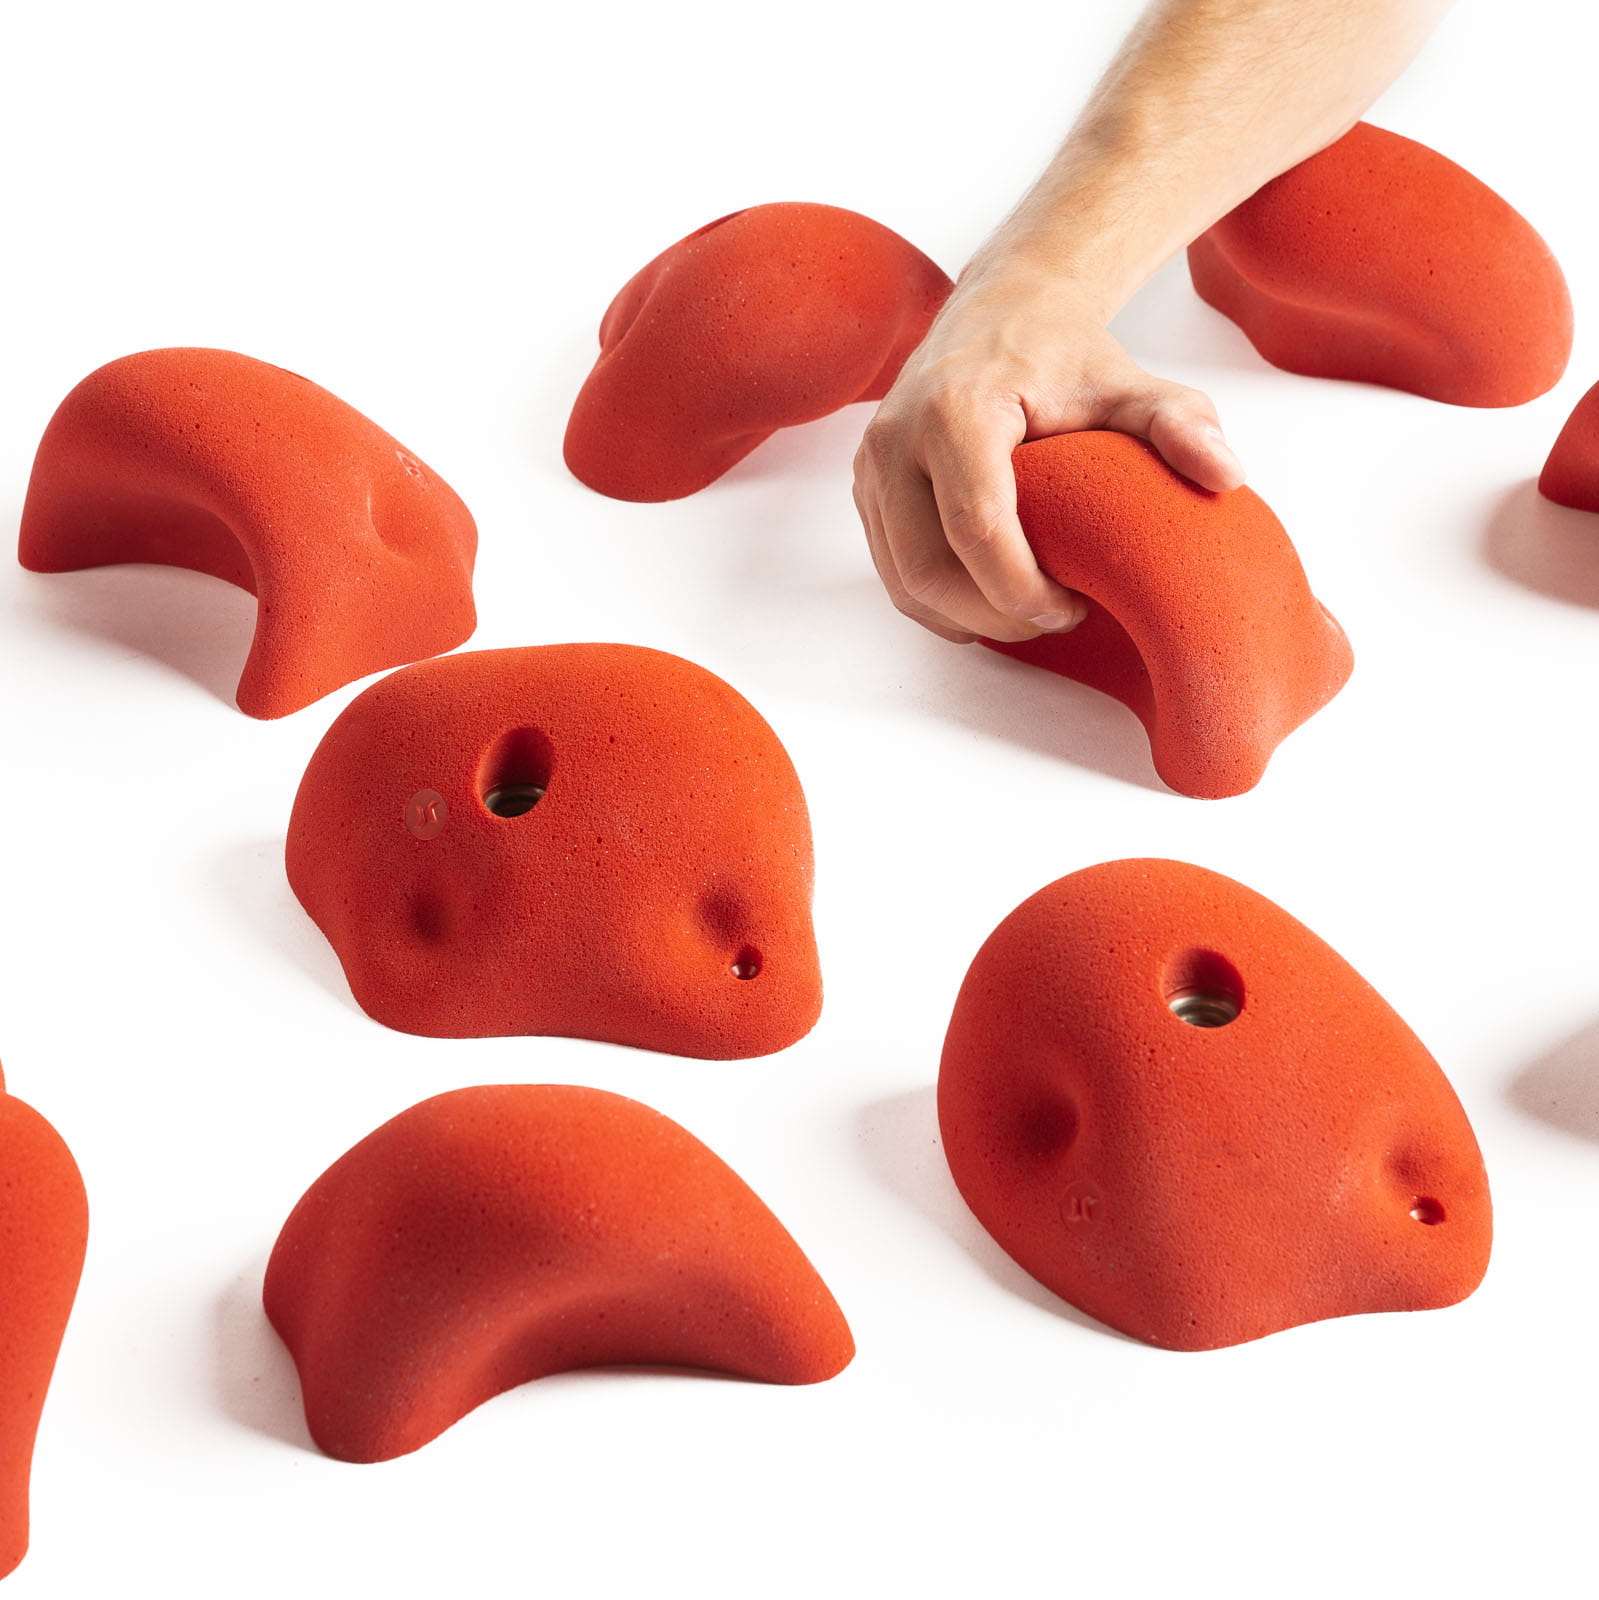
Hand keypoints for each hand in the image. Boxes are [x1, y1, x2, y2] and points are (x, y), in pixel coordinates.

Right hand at [852, 267, 1246, 643]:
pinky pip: (893, 570)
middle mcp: (896, 437)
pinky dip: (938, 602)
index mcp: (956, 410)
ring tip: (1025, 613)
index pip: (975, 529)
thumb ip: (1182, 425)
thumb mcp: (1133, 384)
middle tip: (1053, 619)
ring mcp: (872, 464)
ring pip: (904, 581)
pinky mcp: (865, 486)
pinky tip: (988, 599)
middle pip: (930, 570)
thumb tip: (1228, 476)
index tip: (1072, 606)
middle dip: (993, 615)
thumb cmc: (1066, 355)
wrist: (1003, 308)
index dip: (1022, 590)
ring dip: (963, 618)